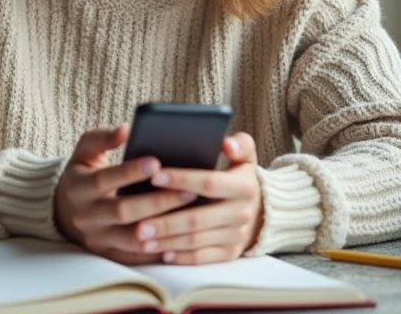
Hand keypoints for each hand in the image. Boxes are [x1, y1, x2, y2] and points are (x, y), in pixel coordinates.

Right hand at [54, 124, 200, 264]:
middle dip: (157, 201)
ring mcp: (97, 239)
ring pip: (133, 238)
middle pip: (122, 212)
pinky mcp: (109, 254)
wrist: (64, 210)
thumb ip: (102, 138)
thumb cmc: (83, 174)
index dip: (129, 172)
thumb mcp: (84, 152)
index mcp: (78, 187)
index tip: (156, 161)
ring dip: (163, 226)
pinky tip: (181, 235)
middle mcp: (85, 216)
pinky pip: (137, 256)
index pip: (103, 180)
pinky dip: (159, 248)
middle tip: (188, 190)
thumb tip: (127, 129)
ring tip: (190, 212)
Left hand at [132, 132, 263, 264]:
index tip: (154, 176)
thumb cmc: (241, 178)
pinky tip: (161, 253)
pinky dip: (181, 257)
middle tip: (138, 223)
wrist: (262, 212)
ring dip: (167, 241)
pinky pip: (202, 258)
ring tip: (142, 238)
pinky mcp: (229, 253)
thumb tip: (226, 143)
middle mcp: (241, 213)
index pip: (209, 183)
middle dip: (166, 222)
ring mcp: (236, 236)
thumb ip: (239, 144)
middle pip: (197, 219)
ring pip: (196, 241)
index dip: (181, 180)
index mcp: (244, 186)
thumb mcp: (246, 157)